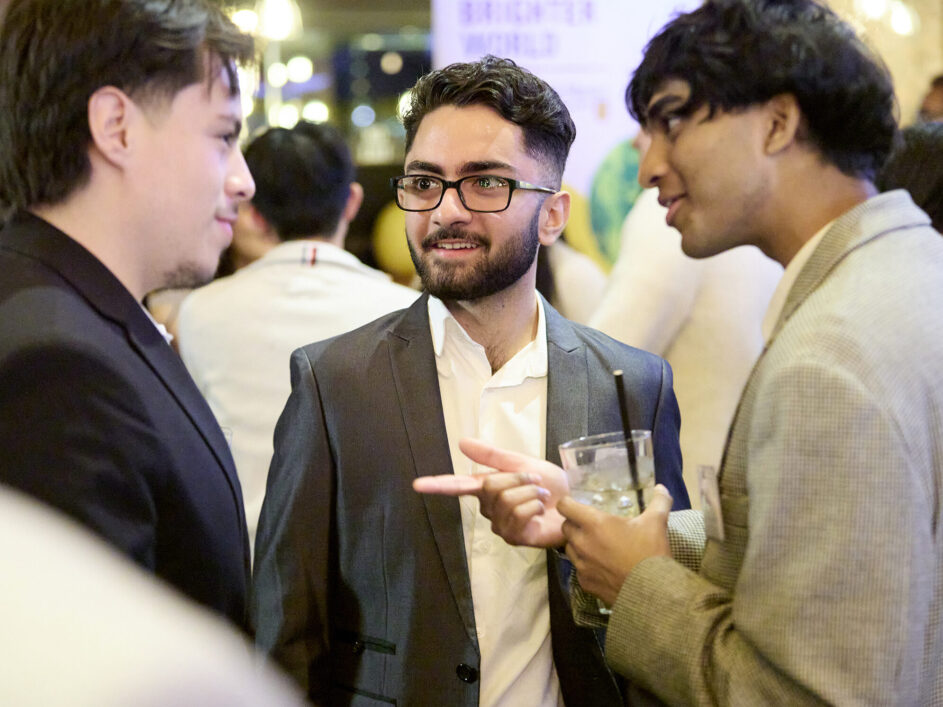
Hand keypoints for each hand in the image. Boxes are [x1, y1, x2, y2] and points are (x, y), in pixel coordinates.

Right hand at [411, 438, 568, 547]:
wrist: (575, 501)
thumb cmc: (549, 484)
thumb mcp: (521, 462)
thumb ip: (492, 455)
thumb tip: (461, 442)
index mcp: (487, 488)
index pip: (456, 486)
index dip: (436, 485)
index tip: (417, 485)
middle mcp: (489, 508)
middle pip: (492, 486)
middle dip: (519, 479)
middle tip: (536, 482)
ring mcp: (500, 525)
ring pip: (506, 500)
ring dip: (531, 493)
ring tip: (542, 497)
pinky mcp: (514, 538)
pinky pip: (519, 515)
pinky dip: (535, 506)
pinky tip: (542, 512)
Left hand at [558, 485, 672, 605]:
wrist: (652, 593)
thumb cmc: (650, 552)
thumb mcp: (657, 523)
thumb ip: (659, 501)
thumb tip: (661, 487)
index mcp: (594, 524)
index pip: (564, 507)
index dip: (568, 503)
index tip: (575, 503)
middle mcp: (582, 543)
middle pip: (565, 528)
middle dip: (574, 524)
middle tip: (589, 524)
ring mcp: (581, 565)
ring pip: (569, 548)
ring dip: (577, 544)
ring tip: (595, 544)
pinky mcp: (585, 583)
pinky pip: (579, 569)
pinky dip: (586, 564)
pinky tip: (601, 565)